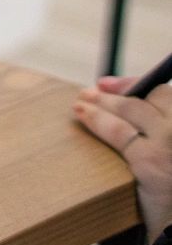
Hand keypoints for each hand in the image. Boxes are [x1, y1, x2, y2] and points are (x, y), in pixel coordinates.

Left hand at [74, 76, 171, 232]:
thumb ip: (165, 138)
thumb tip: (142, 119)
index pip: (170, 97)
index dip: (142, 86)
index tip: (118, 85)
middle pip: (153, 98)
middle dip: (121, 90)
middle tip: (97, 90)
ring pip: (132, 109)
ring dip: (103, 102)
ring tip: (82, 100)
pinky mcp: (152, 160)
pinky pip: (118, 131)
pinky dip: (96, 119)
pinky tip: (81, 114)